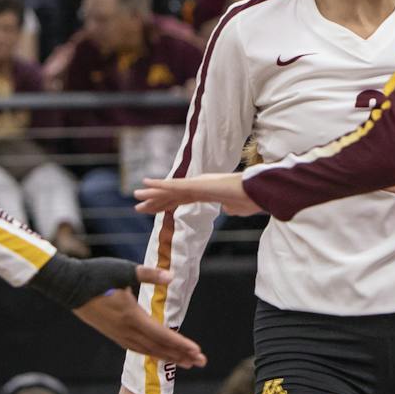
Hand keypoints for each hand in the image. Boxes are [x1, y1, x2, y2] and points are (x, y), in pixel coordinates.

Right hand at [73, 286, 205, 365]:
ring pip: (147, 351)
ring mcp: (117, 334)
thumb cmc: (96, 275)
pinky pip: (136, 348)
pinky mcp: (112, 333)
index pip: (161, 335)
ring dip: (167, 357)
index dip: (181, 345)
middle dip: (180, 356)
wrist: (67, 285)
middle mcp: (126, 330)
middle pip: (158, 348)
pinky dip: (151, 353)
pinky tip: (158, 353)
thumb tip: (171, 277)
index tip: (197, 352)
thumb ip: (149, 275)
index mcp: (131, 316)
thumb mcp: (123, 270)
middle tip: (200, 362)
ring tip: (184, 362)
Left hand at [134, 173, 260, 215]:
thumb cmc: (252, 198)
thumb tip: (226, 210)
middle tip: (137, 206)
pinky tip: (146, 183)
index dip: (166, 204)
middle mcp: (199, 185)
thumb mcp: (239, 208)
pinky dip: (159, 184)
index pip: (181, 200)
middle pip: (171, 195)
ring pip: (169, 189)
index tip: (154, 209)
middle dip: (154, 201)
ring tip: (135, 195)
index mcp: (206, 192)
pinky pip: (174, 185)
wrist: (258, 191)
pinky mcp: (197, 184)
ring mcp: (197, 184)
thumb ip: (230, 208)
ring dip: (151, 193)